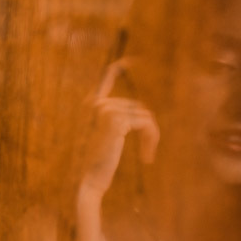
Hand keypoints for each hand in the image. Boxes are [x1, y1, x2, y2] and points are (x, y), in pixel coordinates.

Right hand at [76, 59, 159, 201]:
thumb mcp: (109, 138)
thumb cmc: (99, 163)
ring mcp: (105, 110)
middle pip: (137, 106)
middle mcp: (96, 103)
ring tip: (147, 155)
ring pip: (144, 115)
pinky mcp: (116, 120)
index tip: (131, 60)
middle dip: (147, 128)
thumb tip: (144, 112)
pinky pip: (146, 123)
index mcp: (91, 105)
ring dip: (151, 136)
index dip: (119, 67)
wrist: (89, 180)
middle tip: (148, 151)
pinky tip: (147, 158)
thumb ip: (119, 121)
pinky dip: (151, 139)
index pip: (106, 76)